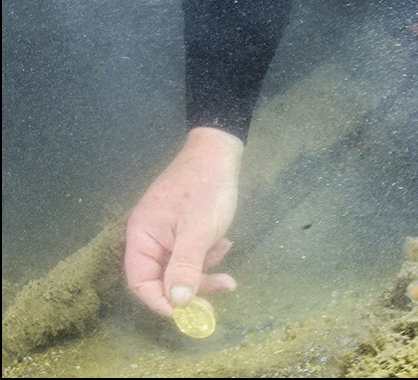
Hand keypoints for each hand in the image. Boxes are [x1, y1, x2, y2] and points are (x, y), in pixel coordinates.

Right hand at [125, 127, 243, 316]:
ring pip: (181, 268)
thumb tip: (177, 303)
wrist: (220, 150)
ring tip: (229, 275)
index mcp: (142, 236)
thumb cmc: (205, 187)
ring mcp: (167, 232)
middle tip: (217, 299)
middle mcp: (150, 237)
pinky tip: (226, 244)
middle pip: (162, 278)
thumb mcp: (197, 230)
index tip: (186, 314)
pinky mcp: (185, 227)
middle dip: (190, 289)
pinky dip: (208, 255)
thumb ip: (185, 266)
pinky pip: (192, 253)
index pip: (140, 282)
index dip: (160, 302)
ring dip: (204, 273)